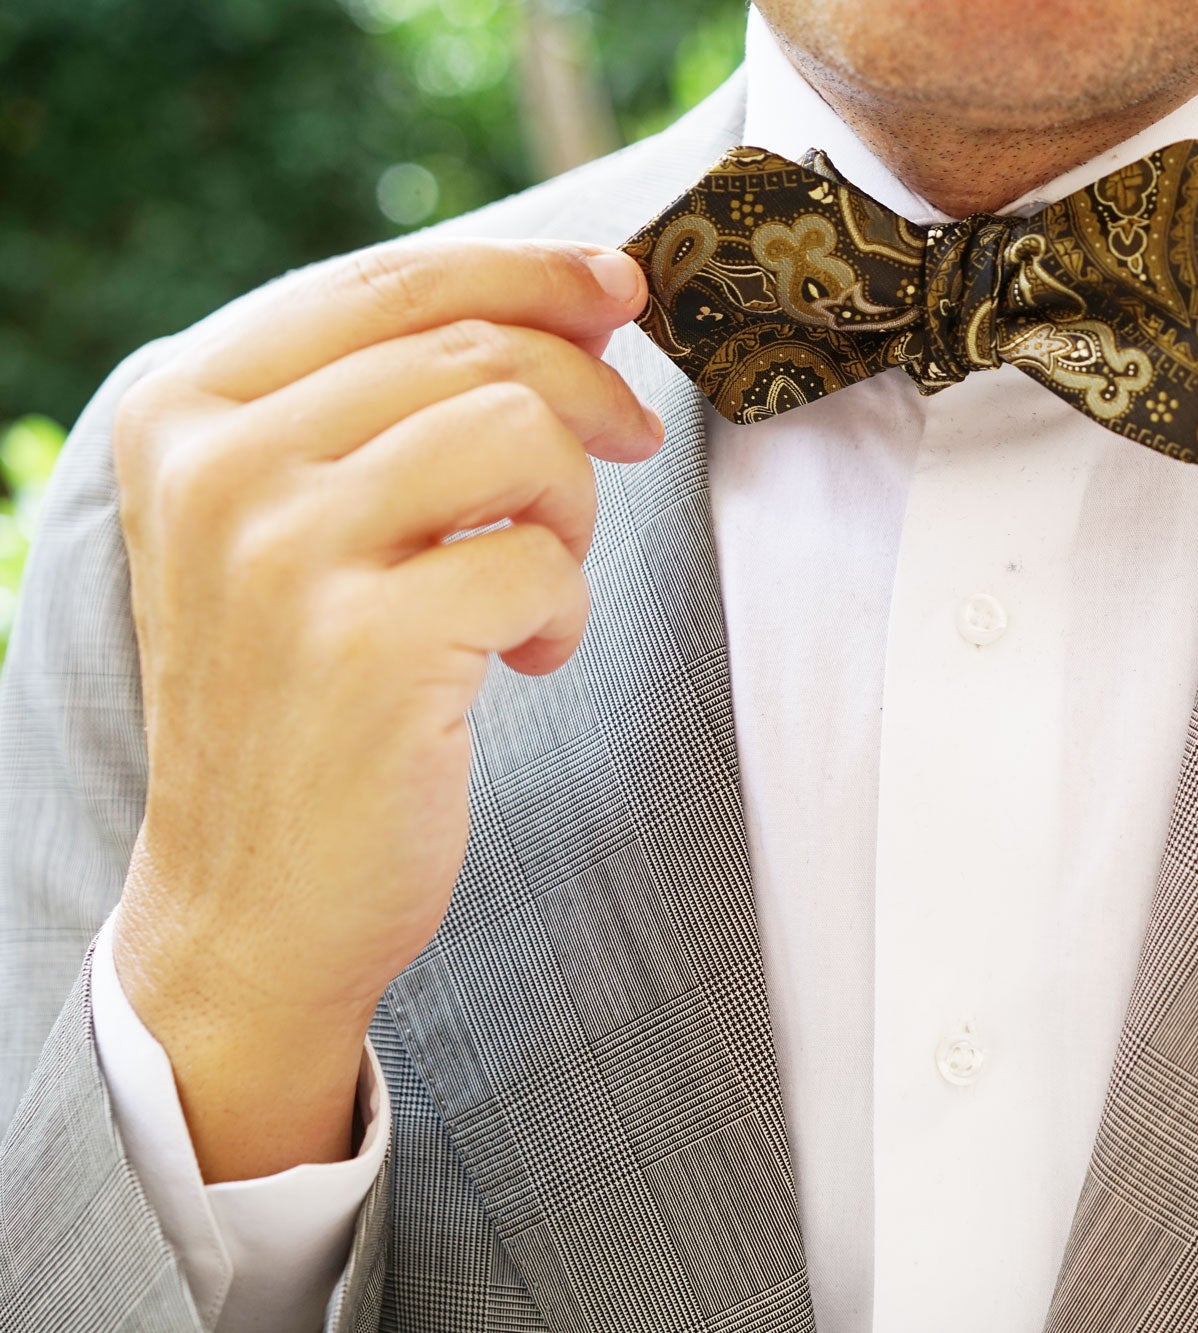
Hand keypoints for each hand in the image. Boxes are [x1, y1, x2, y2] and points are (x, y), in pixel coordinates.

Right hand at [107, 238, 660, 1180]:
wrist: (250, 903)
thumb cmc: (303, 700)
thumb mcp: (298, 524)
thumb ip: (395, 405)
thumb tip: (584, 300)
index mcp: (188, 409)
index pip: (388, 279)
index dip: (530, 268)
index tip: (622, 289)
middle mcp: (218, 464)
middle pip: (474, 346)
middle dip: (588, 390)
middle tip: (629, 445)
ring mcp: (283, 552)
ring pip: (517, 431)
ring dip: (572, 506)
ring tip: (541, 580)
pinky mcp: (366, 645)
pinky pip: (539, 562)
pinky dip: (564, 612)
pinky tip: (524, 663)